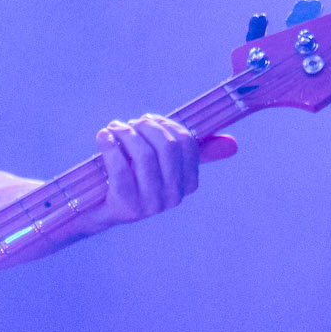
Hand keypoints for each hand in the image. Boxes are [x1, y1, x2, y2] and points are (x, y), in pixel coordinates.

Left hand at [84, 115, 235, 231]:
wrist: (98, 211)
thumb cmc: (131, 179)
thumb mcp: (161, 165)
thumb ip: (189, 151)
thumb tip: (233, 144)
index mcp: (188, 184)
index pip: (187, 143)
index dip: (166, 125)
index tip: (147, 120)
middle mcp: (174, 197)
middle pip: (167, 147)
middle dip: (146, 127)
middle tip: (129, 124)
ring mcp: (151, 205)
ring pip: (144, 156)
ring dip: (126, 134)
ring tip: (114, 128)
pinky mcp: (126, 208)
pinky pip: (121, 168)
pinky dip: (110, 146)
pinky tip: (103, 136)